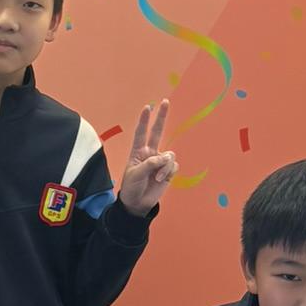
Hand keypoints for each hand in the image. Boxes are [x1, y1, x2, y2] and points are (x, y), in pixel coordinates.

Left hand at [116, 100, 176, 214]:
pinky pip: (173, 166)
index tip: (147, 107)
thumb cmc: (132, 187)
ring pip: (169, 155)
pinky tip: (161, 180)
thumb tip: (164, 157)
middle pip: (157, 131)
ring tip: (156, 177)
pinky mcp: (168, 170)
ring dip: (164, 167)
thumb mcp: (135, 174)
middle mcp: (150, 153)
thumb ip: (149, 164)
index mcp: (138, 152)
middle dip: (161, 117)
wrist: (138, 203)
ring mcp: (160, 161)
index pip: (141, 132)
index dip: (144, 120)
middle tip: (165, 101)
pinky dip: (168, 172)